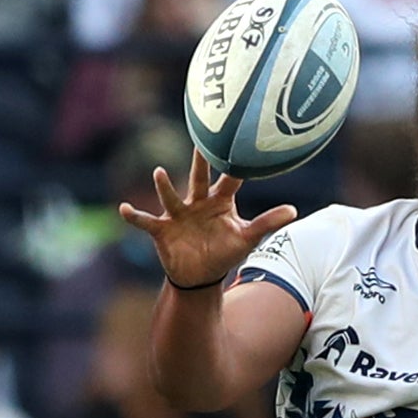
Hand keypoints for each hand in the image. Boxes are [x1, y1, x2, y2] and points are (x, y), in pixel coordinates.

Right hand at [118, 154, 297, 293]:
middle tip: (201, 141)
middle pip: (199, 178)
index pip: (230, 178)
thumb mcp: (247, 238)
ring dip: (164, 186)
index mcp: (219, 201)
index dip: (235, 164)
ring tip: (159, 173)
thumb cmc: (224, 252)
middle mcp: (197, 202)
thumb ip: (267, 223)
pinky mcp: (162, 230)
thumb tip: (294, 210)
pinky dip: (134, 216)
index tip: (240, 142)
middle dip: (200, 162)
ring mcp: (178, 214)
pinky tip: (123, 209)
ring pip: (171, 196)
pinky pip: (146, 221)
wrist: (200, 275)